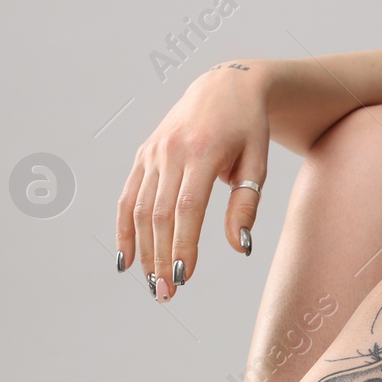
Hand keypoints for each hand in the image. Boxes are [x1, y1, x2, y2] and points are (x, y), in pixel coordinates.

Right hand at [118, 61, 269, 301]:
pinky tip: (126, 260)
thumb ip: (246, 205)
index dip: (182, 244)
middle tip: (165, 294)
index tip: (183, 277)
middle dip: (160, 257)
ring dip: (142, 250)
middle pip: (159, 214)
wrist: (225, 87)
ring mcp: (153, 153)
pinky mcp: (143, 155)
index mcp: (202, 152)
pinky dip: (124, 229)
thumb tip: (241, 248)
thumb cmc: (248, 129)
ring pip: (140, 209)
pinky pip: (128, 197)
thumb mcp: (257, 163)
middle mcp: (171, 152)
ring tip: (151, 283)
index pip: (187, 207)